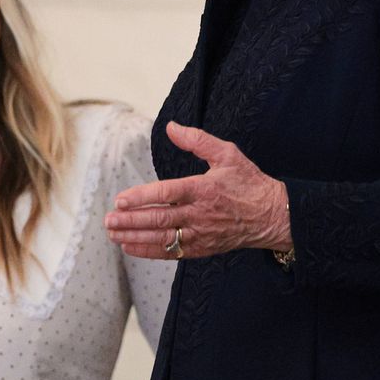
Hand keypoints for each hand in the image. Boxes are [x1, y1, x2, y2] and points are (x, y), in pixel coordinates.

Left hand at [105, 122, 290, 260]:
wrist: (272, 216)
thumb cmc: (248, 182)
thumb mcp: (227, 153)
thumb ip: (197, 140)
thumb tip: (171, 126)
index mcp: (204, 189)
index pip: (167, 194)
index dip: (141, 197)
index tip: (120, 200)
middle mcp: (200, 214)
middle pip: (159, 219)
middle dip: (131, 221)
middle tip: (108, 220)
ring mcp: (201, 234)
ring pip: (162, 238)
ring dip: (135, 237)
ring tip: (112, 233)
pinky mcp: (202, 248)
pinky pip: (171, 252)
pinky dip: (148, 251)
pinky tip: (129, 247)